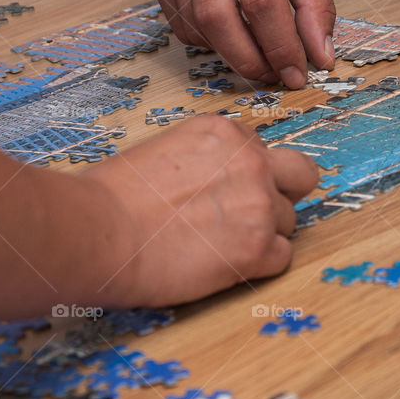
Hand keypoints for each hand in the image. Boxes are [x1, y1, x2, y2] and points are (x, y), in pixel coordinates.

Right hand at [89, 115, 318, 306]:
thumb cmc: (112, 196)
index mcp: (224, 133)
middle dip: (284, 193)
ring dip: (264, 234)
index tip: (227, 192)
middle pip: (300, 175)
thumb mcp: (165, 150)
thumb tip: (213, 181)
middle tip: (253, 214)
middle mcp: (250, 162)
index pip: (261, 150)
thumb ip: (204, 160)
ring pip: (289, 221)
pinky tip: (226, 265)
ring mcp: (258, 205)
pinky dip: (260, 265)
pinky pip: (282, 256)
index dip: (247, 174)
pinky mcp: (257, 249)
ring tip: (221, 246)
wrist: (99, 231)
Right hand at [149, 0, 335, 88]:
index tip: (298, 72)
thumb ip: (315, 0)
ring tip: (259, 51)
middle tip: (276, 75)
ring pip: (196, 26)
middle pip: (220, 21)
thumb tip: (319, 53)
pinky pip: (180, 19)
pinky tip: (231, 27)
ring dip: (230, 51)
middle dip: (251, 61)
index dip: (282, 48)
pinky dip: (207, 36)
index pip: (262, 4)